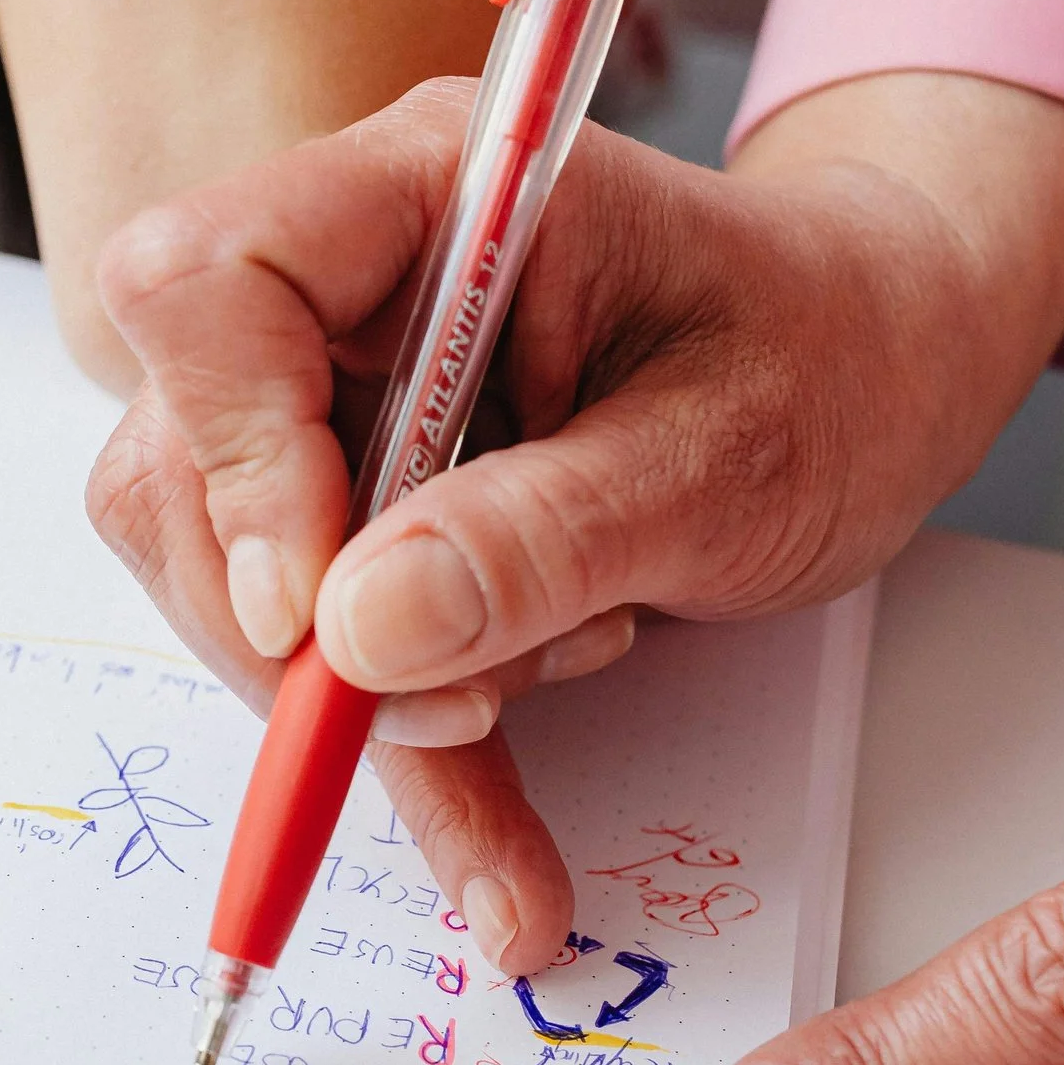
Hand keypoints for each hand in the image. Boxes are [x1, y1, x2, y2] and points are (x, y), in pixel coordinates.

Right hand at [90, 71, 1063, 966]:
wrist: (881, 368)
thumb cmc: (829, 356)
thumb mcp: (725, 455)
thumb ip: (544, 535)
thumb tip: (356, 635)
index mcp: (426, 193)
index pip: (208, 283)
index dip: (228, 456)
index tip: (317, 611)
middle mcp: (352, 284)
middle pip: (182, 455)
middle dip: (293, 626)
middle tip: (460, 709)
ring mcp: (343, 398)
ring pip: (234, 578)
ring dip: (364, 703)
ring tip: (537, 705)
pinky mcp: (367, 509)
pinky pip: (332, 655)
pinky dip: (406, 767)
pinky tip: (499, 871)